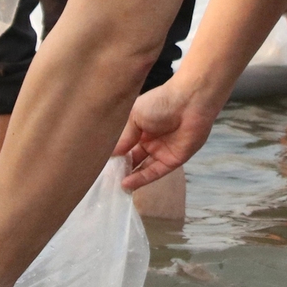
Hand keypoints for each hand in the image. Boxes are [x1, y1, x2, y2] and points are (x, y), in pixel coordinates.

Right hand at [114, 75, 219, 190]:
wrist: (189, 102)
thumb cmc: (160, 103)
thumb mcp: (134, 117)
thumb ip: (123, 138)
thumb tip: (110, 155)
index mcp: (139, 127)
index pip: (123, 145)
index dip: (113, 154)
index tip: (97, 163)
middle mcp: (149, 140)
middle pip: (132, 158)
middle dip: (120, 167)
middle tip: (104, 178)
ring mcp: (161, 151)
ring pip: (142, 167)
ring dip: (129, 176)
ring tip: (112, 184)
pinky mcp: (172, 160)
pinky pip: (155, 172)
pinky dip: (141, 179)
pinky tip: (126, 183)